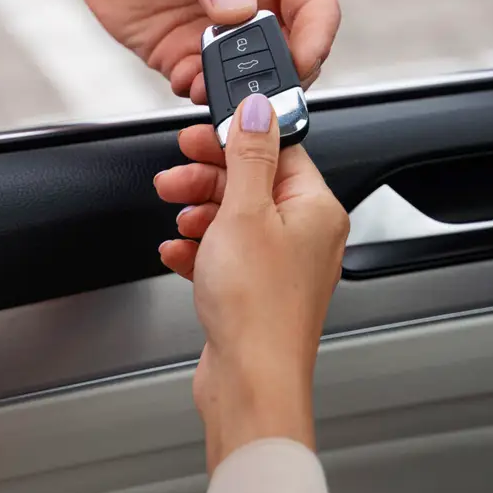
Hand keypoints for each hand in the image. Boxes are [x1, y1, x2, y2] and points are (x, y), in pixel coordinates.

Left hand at [11, 0, 339, 99]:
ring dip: (237, 93)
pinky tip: (185, 83)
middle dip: (279, 79)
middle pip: (289, 54)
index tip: (301, 61)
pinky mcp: (181, 53)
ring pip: (247, 79)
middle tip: (259, 91)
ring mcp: (218, 33)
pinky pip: (201, 86)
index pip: (316, 7)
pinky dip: (199, 94)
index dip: (316, 38)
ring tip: (215, 90)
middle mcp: (255, 2)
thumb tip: (238, 10)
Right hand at [153, 98, 346, 468]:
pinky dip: (200, 250)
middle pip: (253, 185)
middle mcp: (307, 237)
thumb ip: (249, 155)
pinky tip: (179, 252)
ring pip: (236, 221)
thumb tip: (258, 109)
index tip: (199, 139)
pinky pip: (226, 257)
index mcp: (317, 209)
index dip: (234, 141)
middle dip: (208, 179)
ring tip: (176, 216)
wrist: (250, 383)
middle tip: (175, 176)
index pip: (279, 151)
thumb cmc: (257, 308)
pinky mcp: (257, 294)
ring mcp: (282, 268)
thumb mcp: (245, 211)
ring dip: (200, 213)